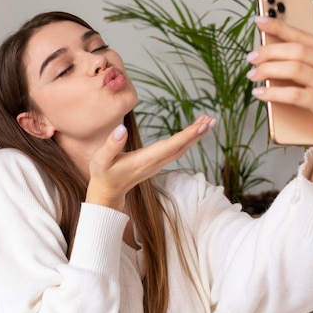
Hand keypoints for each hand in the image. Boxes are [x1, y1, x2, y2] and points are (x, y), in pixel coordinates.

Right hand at [86, 115, 216, 209]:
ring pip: (181, 149)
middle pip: (181, 148)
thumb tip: (121, 129)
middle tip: (212, 120)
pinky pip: (176, 151)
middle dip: (197, 134)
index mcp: (144, 160)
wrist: (106, 193)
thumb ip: (111, 145)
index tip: (202, 126)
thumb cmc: (102, 175)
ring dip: (194, 136)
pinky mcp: (156, 163)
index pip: (170, 147)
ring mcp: (157, 164)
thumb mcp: (101, 160)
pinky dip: (187, 140)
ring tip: (207, 121)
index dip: (187, 136)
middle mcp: (155, 163)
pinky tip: (192, 132)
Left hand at [247, 14, 312, 189]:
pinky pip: (293, 94)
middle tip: (251, 58)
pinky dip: (273, 92)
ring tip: (253, 75)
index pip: (303, 35)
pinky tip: (260, 93)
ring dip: (268, 70)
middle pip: (296, 50)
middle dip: (269, 52)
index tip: (258, 20)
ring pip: (294, 69)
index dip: (279, 26)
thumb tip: (312, 15)